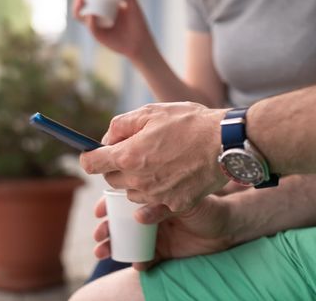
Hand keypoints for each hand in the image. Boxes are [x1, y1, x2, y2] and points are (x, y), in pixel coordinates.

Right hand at [72, 0, 156, 61]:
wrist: (140, 43)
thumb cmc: (138, 24)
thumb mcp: (134, 7)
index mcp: (102, 5)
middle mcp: (96, 15)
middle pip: (81, 3)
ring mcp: (96, 26)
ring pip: (80, 15)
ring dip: (77, 6)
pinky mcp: (98, 36)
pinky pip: (91, 28)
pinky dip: (90, 21)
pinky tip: (91, 14)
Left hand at [80, 102, 227, 211]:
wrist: (225, 142)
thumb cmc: (189, 123)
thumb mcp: (151, 112)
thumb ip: (120, 125)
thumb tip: (106, 140)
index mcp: (128, 155)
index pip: (91, 164)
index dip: (90, 157)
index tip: (95, 154)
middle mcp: (139, 180)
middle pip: (111, 180)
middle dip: (116, 167)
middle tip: (134, 152)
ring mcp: (157, 195)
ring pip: (132, 193)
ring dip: (135, 181)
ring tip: (156, 163)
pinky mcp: (174, 204)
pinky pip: (154, 204)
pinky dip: (155, 193)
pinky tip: (169, 177)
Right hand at [93, 195, 233, 270]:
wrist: (225, 225)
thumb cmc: (204, 203)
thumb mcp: (182, 200)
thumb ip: (161, 207)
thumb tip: (138, 216)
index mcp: (149, 198)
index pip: (122, 199)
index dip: (107, 206)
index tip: (98, 212)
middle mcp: (148, 216)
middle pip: (119, 222)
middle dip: (105, 230)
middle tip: (98, 236)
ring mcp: (154, 234)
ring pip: (128, 241)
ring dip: (113, 247)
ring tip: (104, 252)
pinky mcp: (163, 251)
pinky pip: (146, 258)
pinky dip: (139, 262)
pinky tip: (137, 264)